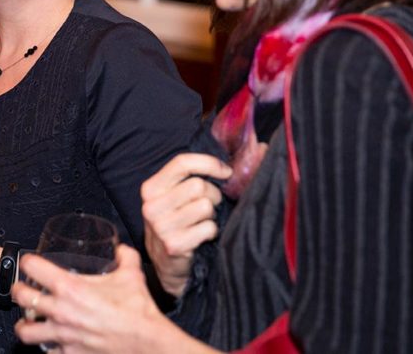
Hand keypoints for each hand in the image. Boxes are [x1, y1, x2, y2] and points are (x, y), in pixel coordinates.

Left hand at [12, 245, 202, 353]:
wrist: (147, 343)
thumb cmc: (137, 310)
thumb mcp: (132, 274)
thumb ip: (125, 256)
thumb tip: (122, 249)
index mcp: (71, 288)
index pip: (33, 267)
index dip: (28, 262)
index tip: (29, 262)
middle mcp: (61, 311)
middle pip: (22, 297)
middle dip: (19, 291)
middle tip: (23, 289)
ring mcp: (63, 335)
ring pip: (26, 331)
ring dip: (24, 324)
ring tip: (28, 321)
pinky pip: (47, 352)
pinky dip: (47, 347)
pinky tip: (51, 341)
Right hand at [140, 153, 229, 296]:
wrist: (166, 264)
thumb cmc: (179, 222)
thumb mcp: (179, 196)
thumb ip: (205, 172)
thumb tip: (261, 147)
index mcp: (151, 188)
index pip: (181, 163)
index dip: (208, 163)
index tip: (226, 172)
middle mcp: (152, 205)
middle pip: (198, 186)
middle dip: (212, 196)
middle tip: (209, 207)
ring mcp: (161, 226)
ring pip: (205, 207)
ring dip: (211, 216)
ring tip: (202, 223)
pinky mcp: (173, 244)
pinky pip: (208, 228)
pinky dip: (211, 232)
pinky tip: (202, 237)